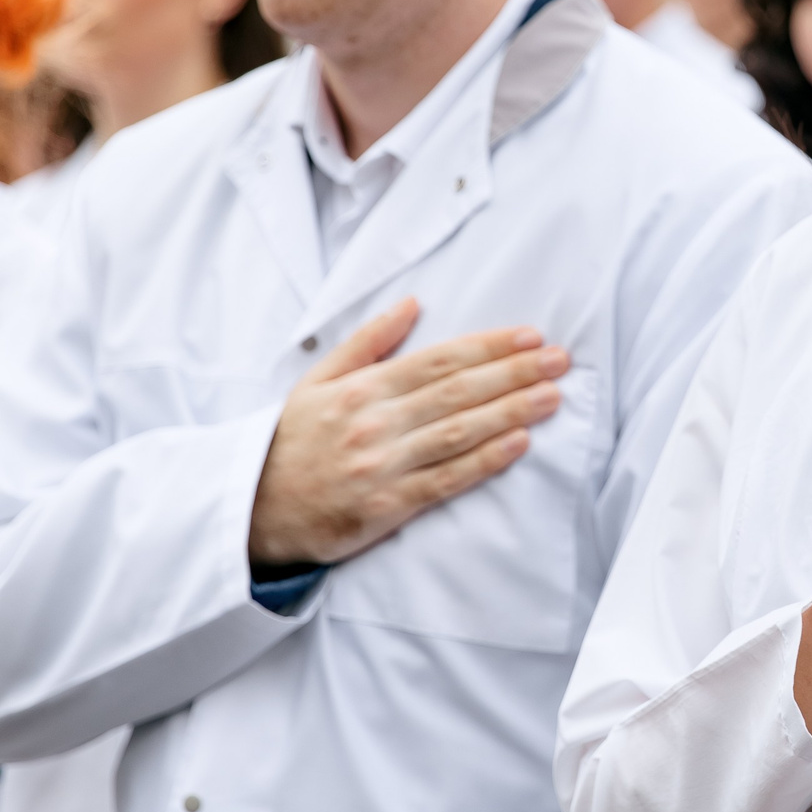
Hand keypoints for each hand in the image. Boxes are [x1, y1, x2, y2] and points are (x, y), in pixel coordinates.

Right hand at [247, 299, 568, 567]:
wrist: (253, 508)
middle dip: (514, 372)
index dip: (489, 347)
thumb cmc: (292, 441)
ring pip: (459, 433)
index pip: (439, 360)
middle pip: (458, 392)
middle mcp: (375, 423)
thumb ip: (367, 342)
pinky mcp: (387, 507)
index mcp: (361, 388)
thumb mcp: (317, 380)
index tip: (530, 336)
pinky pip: (446, 480)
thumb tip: (412, 303)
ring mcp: (382, 465)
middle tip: (559, 360)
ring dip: (511, 411)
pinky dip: (485, 461)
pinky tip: (520, 444)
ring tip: (551, 395)